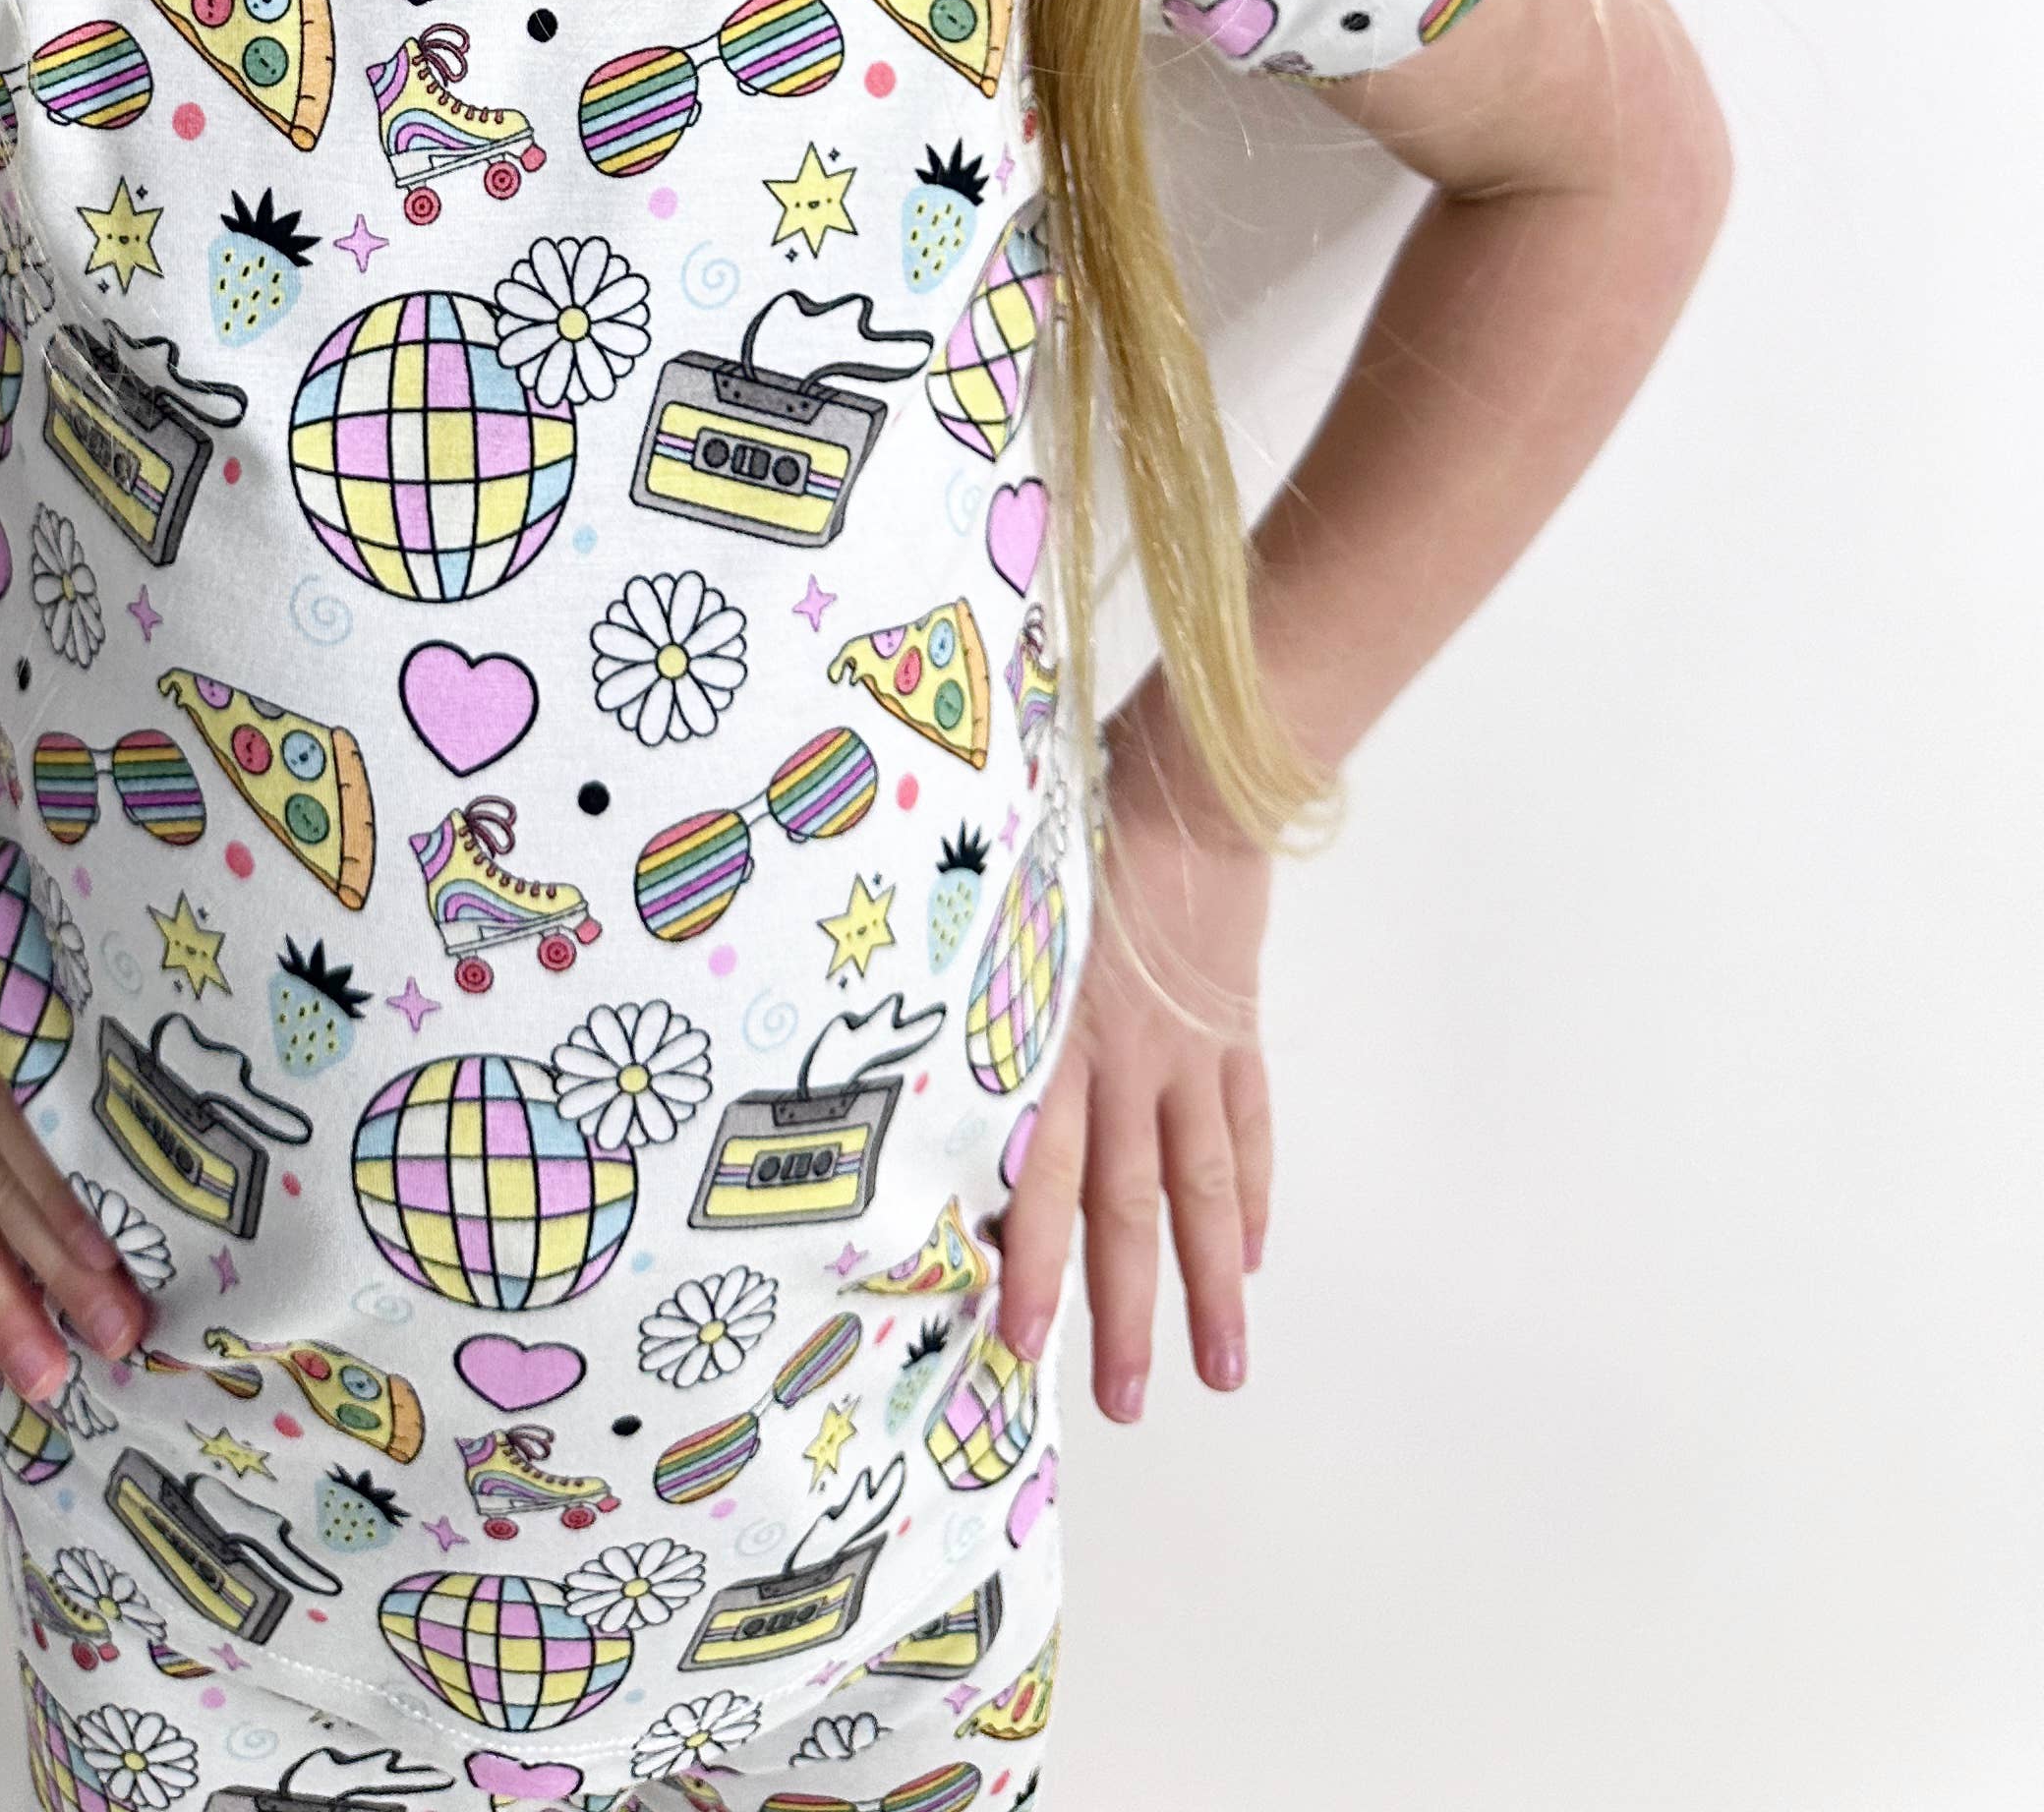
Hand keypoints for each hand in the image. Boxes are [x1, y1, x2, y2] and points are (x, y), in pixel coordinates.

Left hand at [997, 719, 1275, 1413]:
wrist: (1186, 779)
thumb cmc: (1071, 828)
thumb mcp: (1006, 913)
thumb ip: (983, 997)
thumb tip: (932, 1075)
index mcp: (1056, 1033)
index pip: (1045, 1174)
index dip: (1036, 1260)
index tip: (1021, 1343)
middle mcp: (1126, 1058)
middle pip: (1128, 1206)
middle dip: (1123, 1312)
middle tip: (1120, 1405)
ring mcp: (1191, 1050)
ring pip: (1200, 1189)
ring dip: (1208, 1287)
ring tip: (1220, 1371)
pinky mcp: (1235, 1027)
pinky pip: (1246, 1126)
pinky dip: (1252, 1196)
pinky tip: (1248, 1256)